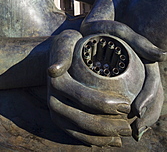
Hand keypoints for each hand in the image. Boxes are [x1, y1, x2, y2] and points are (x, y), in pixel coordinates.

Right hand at [48, 29, 131, 146]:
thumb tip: (53, 70)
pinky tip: (111, 140)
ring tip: (123, 134)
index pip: (83, 96)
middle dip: (108, 125)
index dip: (106, 104)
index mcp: (56, 81)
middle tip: (128, 126)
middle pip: (82, 118)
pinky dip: (94, 140)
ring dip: (103, 137)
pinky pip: (75, 135)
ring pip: (80, 131)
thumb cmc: (68, 45)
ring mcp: (54, 112)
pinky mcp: (58, 119)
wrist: (52, 56)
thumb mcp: (66, 40)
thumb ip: (62, 53)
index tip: (127, 104)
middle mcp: (52, 99)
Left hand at [81, 20, 165, 140]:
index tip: (138, 112)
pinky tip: (120, 126)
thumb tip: (163, 56)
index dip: (150, 99)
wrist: (98, 22)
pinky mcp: (122, 82)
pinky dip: (128, 115)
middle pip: (154, 98)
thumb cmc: (108, 25)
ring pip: (146, 103)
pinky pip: (131, 102)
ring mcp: (134, 77)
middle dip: (148, 117)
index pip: (152, 82)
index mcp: (144, 60)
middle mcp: (142, 70)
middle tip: (135, 132)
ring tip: (131, 133)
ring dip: (142, 121)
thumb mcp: (122, 31)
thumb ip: (140, 42)